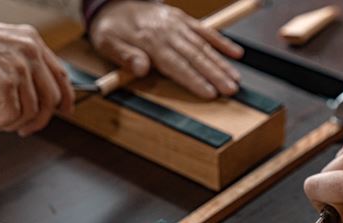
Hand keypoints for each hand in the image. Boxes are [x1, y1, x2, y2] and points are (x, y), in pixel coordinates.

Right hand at [0, 15, 73, 135]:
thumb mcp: (3, 47)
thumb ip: (23, 63)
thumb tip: (39, 95)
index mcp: (32, 41)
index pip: (61, 75)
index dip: (66, 97)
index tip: (66, 111)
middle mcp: (31, 52)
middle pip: (51, 98)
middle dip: (40, 119)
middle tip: (24, 128)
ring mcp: (20, 68)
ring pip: (32, 112)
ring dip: (14, 123)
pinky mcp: (5, 84)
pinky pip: (12, 116)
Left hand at [89, 1, 242, 98]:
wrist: (113, 2)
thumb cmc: (111, 28)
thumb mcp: (106, 43)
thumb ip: (124, 56)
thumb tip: (140, 69)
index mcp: (150, 42)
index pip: (176, 64)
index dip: (194, 79)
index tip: (209, 93)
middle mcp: (167, 32)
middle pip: (195, 56)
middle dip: (215, 75)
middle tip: (231, 90)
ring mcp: (177, 25)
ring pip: (204, 46)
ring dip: (222, 63)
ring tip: (236, 79)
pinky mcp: (183, 19)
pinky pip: (205, 31)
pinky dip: (222, 42)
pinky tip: (236, 53)